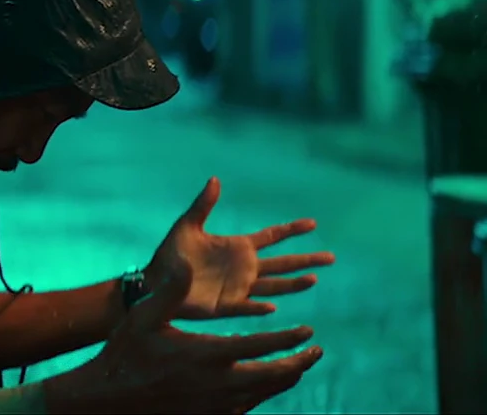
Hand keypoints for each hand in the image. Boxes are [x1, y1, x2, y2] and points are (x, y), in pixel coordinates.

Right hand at [45, 262, 324, 413]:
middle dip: (299, 362)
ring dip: (285, 379)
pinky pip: (246, 407)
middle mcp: (218, 384)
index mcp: (208, 356)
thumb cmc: (125, 355)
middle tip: (315, 351)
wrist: (108, 400)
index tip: (309, 331)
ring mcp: (215, 405)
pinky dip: (262, 395)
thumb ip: (172, 293)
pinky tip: (266, 386)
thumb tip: (186, 265)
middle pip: (273, 376)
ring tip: (299, 367)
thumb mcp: (145, 319)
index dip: (289, 339)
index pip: (262, 347)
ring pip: (263, 395)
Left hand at [147, 177, 337, 319]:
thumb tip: (215, 179)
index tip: (313, 224)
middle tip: (331, 258)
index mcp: (238, 246)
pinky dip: (259, 307)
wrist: (155, 282)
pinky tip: (273, 308)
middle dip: (307, 260)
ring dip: (293, 284)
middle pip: (283, 263)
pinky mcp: (226, 306)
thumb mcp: (187, 226)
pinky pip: (247, 306)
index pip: (272, 236)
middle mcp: (244, 267)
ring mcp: (237, 288)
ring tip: (313, 280)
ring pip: (273, 286)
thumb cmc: (169, 255)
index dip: (292, 230)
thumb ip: (203, 205)